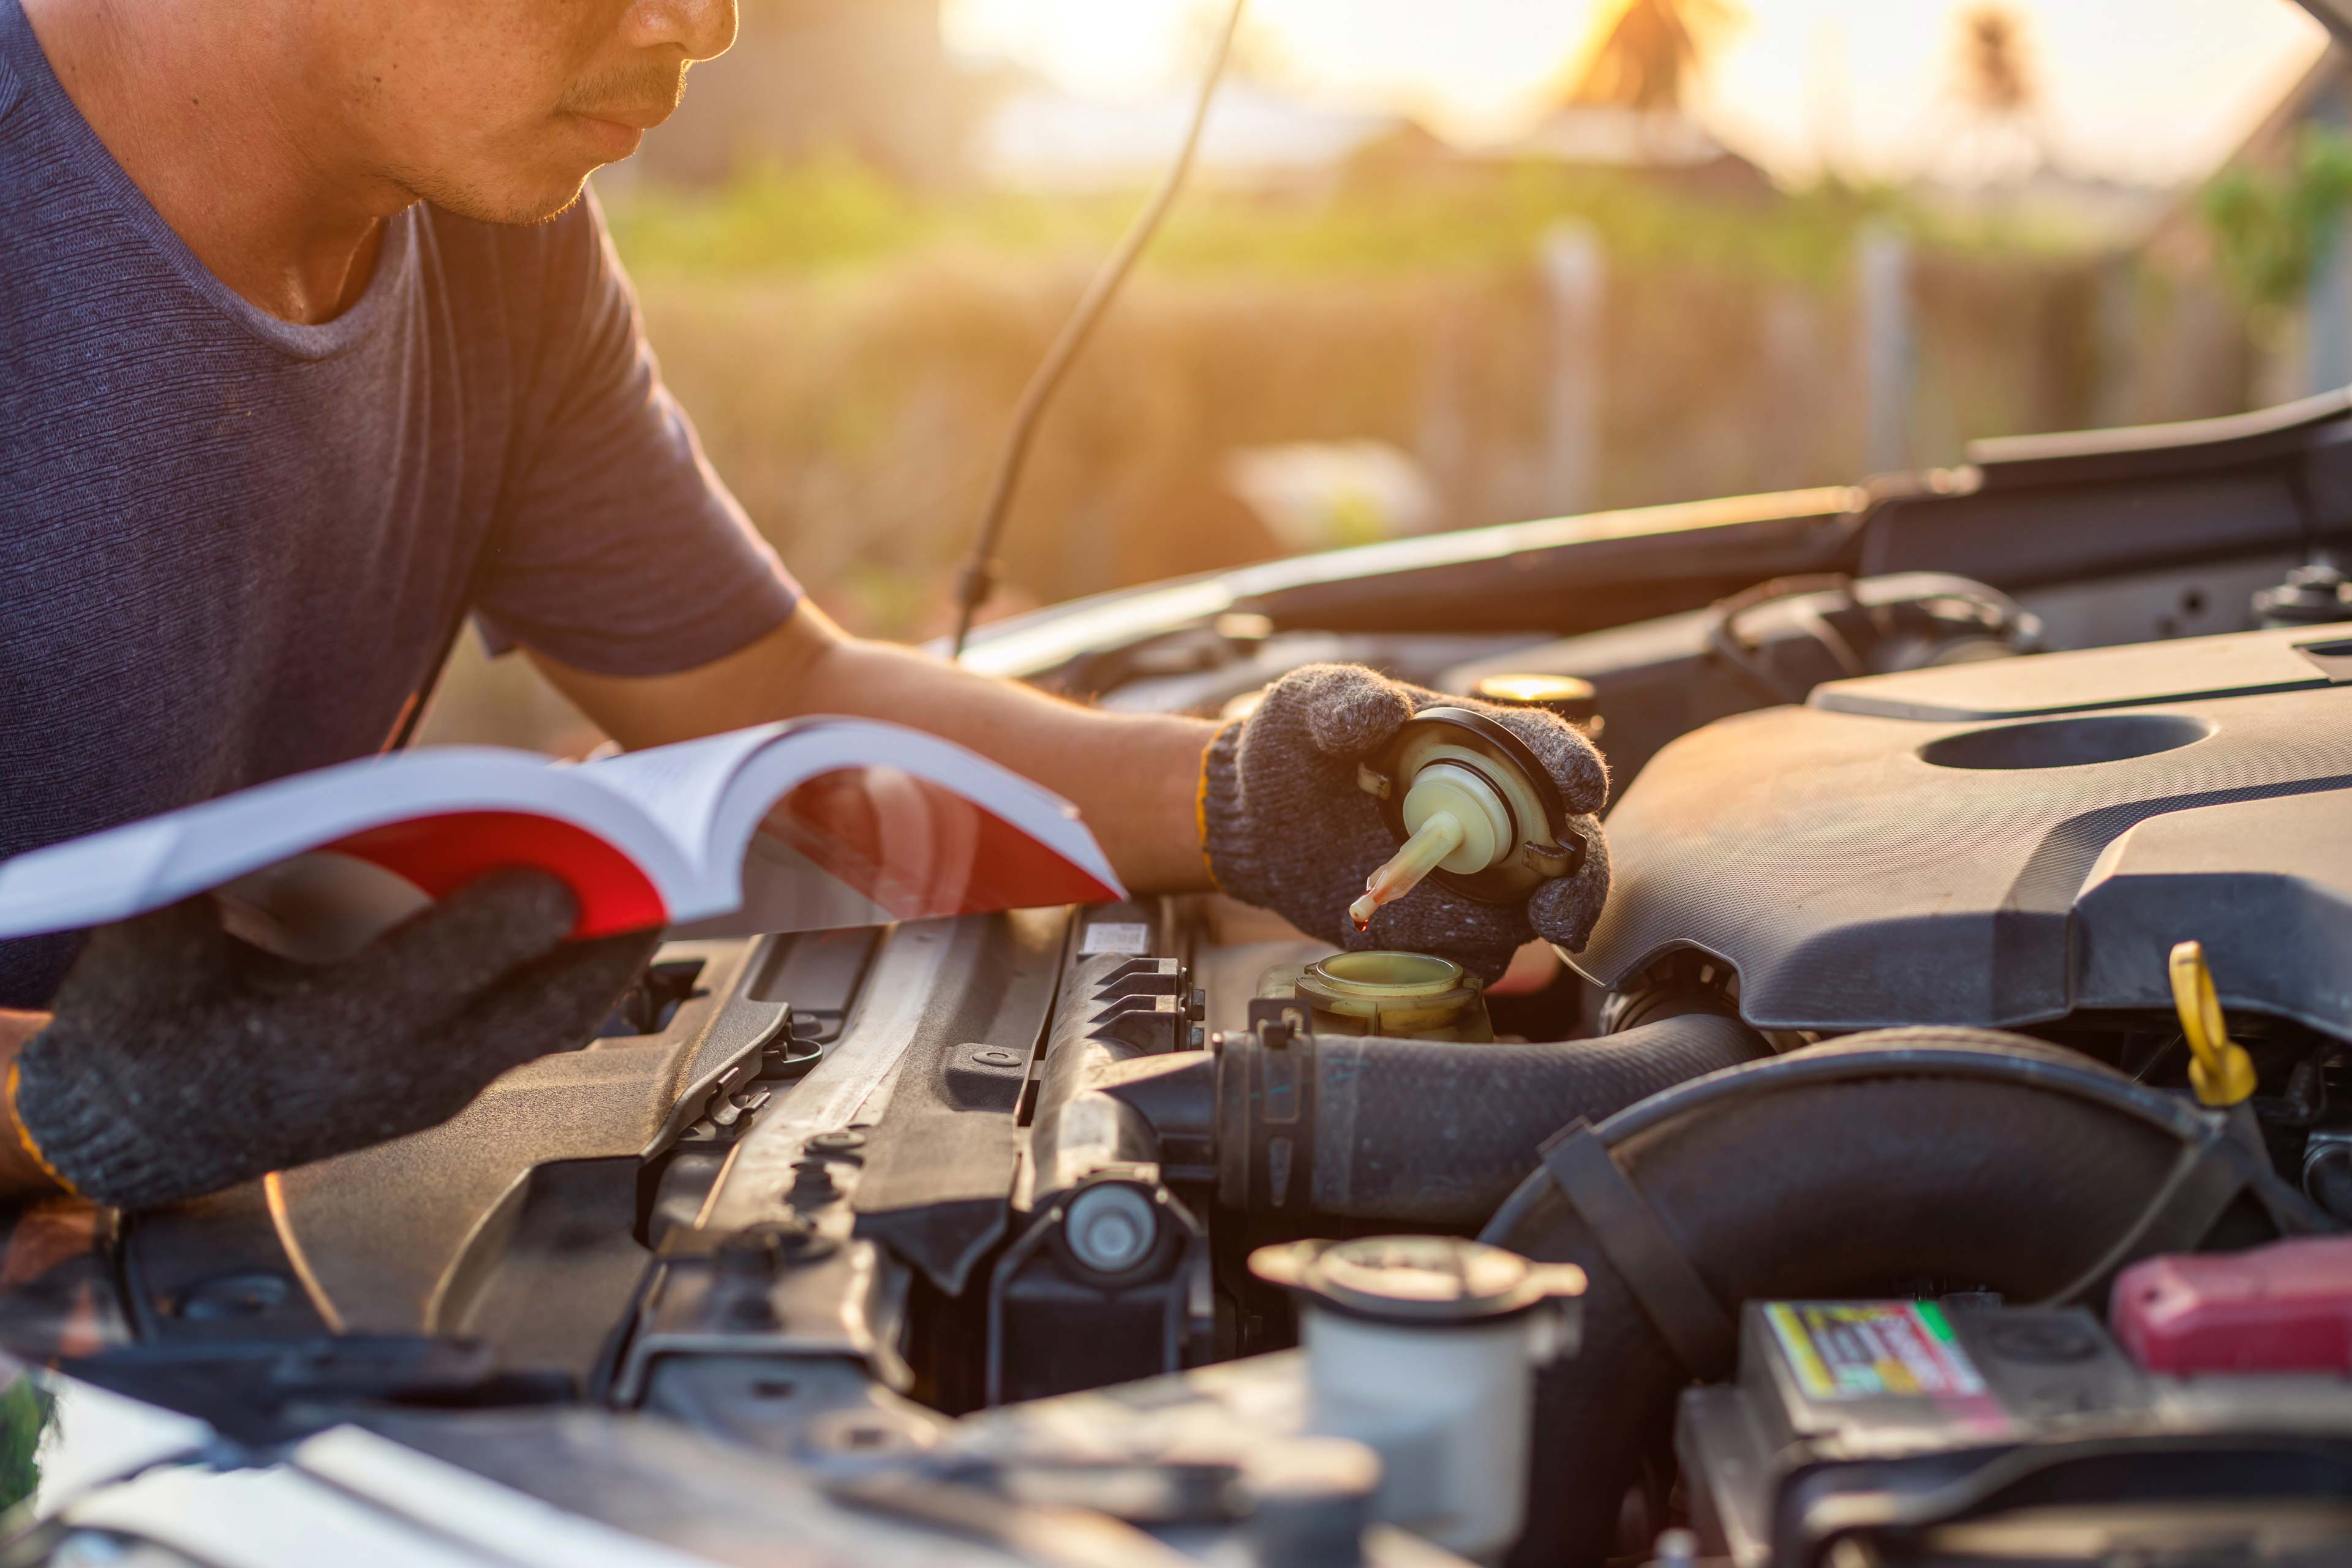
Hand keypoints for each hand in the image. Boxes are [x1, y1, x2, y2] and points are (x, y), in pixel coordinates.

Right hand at [9, 870, 657, 1209]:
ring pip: (554, 1023)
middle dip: (608, 935)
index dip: (499, 922)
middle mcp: (393, 1079)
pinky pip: (533, 1030)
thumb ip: (222, 861)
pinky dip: (573, 973)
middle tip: (658, 858)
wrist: (129, 1133)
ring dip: (607, 954)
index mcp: (316, 1040)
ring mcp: (428, 1093)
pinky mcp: (442, 1092)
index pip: (432, 979)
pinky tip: (594, 914)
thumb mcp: (155, 932)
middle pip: (538, 1009)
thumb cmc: (138, 1022)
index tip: (556, 869)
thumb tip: (296, 793)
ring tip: (648, 876)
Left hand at [1201, 664, 1610, 982]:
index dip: (1569, 765)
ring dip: (1544, 921)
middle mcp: (1491, 812)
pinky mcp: (1441, 926)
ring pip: (1536, 906)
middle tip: (1562, 907)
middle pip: (1565, 843)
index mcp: (1474, 746)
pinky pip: (1476, 952)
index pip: (1540, 750)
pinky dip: (1471, 958)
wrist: (1255, 821)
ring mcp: (1472, 874)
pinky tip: (1442, 957)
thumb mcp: (1306, 706)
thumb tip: (1384, 711)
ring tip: (1534, 931)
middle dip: (1579, 877)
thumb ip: (1341, 699)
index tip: (1579, 787)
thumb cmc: (1292, 748)